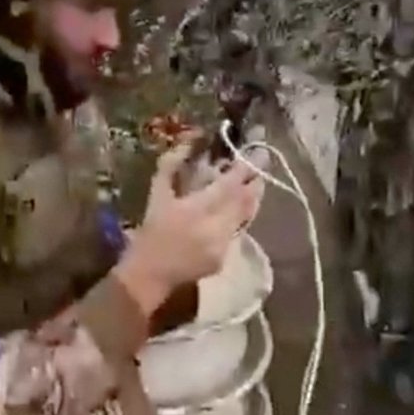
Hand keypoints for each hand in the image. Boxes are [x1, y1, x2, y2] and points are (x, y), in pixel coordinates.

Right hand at [133, 140, 263, 293]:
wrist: (151, 273)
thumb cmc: (151, 229)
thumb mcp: (157, 192)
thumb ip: (172, 164)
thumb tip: (189, 141)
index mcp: (196, 209)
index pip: (229, 185)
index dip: (244, 169)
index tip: (253, 153)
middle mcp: (215, 228)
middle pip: (245, 201)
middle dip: (256, 181)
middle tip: (262, 164)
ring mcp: (222, 246)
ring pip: (245, 217)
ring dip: (252, 199)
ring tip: (257, 182)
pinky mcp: (225, 259)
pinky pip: (236, 232)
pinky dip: (240, 217)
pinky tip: (238, 208)